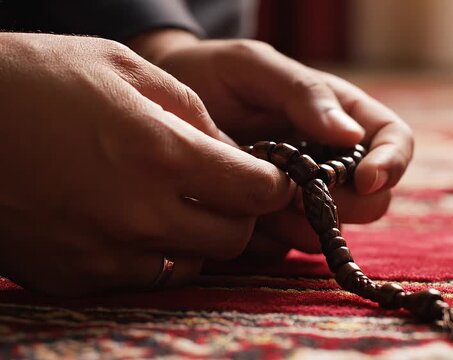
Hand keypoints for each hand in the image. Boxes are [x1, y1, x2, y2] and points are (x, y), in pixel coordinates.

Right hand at [0, 33, 293, 294]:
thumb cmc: (37, 80)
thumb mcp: (126, 69)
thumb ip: (193, 113)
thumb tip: (231, 152)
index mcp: (161, 153)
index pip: (257, 191)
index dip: (273, 183)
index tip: (268, 176)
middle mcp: (140, 214)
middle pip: (234, 237)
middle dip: (241, 212)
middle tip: (225, 190)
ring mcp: (107, 253)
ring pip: (194, 263)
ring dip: (200, 236)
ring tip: (176, 203)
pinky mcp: (76, 276)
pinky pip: (146, 277)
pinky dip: (156, 253)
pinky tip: (135, 221)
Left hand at [129, 31, 413, 255]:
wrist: (165, 105)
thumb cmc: (214, 74)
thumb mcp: (255, 67)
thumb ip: (304, 94)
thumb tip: (352, 135)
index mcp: (341, 116)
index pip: (394, 141)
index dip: (391, 164)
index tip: (364, 179)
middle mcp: (330, 160)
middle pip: (372, 199)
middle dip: (343, 205)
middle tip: (297, 194)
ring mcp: (304, 196)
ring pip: (332, 230)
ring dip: (303, 226)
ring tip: (261, 203)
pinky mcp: (275, 223)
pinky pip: (288, 246)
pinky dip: (271, 239)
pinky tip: (243, 214)